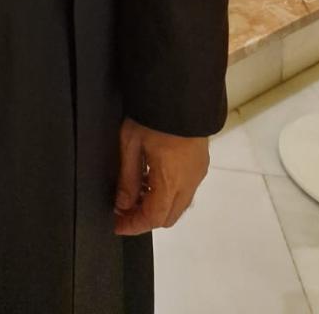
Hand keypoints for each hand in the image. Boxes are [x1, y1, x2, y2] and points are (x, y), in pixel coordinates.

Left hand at [114, 118, 209, 234]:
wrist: (181, 93)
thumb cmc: (151, 117)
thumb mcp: (131, 144)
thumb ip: (127, 178)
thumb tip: (122, 205)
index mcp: (170, 181)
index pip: (153, 217)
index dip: (133, 225)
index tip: (117, 225)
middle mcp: (188, 184)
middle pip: (168, 217)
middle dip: (145, 218)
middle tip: (123, 209)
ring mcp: (197, 175)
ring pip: (178, 206)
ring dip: (157, 206)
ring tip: (135, 191)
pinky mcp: (201, 165)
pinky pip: (185, 191)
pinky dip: (168, 194)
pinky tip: (151, 178)